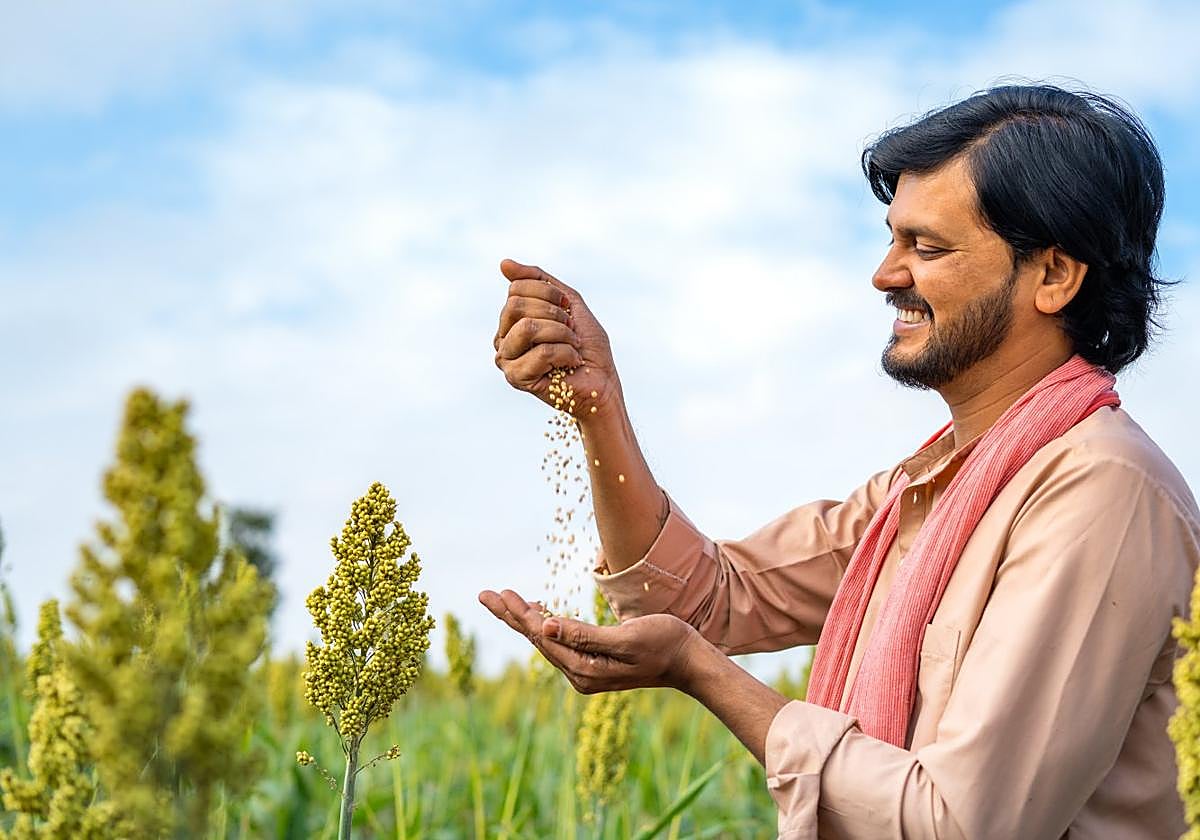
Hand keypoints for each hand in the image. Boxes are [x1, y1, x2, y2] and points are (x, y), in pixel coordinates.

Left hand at [478, 588, 699, 693]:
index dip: (519, 614)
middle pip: (538, 640)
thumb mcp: (626, 637)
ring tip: (503, 599)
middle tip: (485, 594)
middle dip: (511, 615)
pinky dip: (545, 624)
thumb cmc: (664, 643)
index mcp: (585, 669)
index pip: (542, 637)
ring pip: (546, 640)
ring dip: (525, 618)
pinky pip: (561, 642)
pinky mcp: (594, 664)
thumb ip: (584, 634)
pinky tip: (538, 613)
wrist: (689, 661)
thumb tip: (545, 625)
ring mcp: (587, 671)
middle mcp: (580, 674)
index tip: (499, 593)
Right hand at [493, 259, 620, 417]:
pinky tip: (570, 364)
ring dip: (561, 334)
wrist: (603, 382)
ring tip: (571, 346)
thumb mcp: (568, 301)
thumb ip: (538, 280)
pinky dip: (566, 354)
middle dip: (554, 314)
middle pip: (516, 305)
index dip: (550, 294)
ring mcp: (506, 359)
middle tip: (570, 330)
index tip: (568, 312)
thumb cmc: (587, 345)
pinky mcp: (516, 378)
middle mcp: (503, 337)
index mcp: (512, 319)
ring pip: (527, 327)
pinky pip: (541, 352)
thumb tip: (503, 263)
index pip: (517, 288)